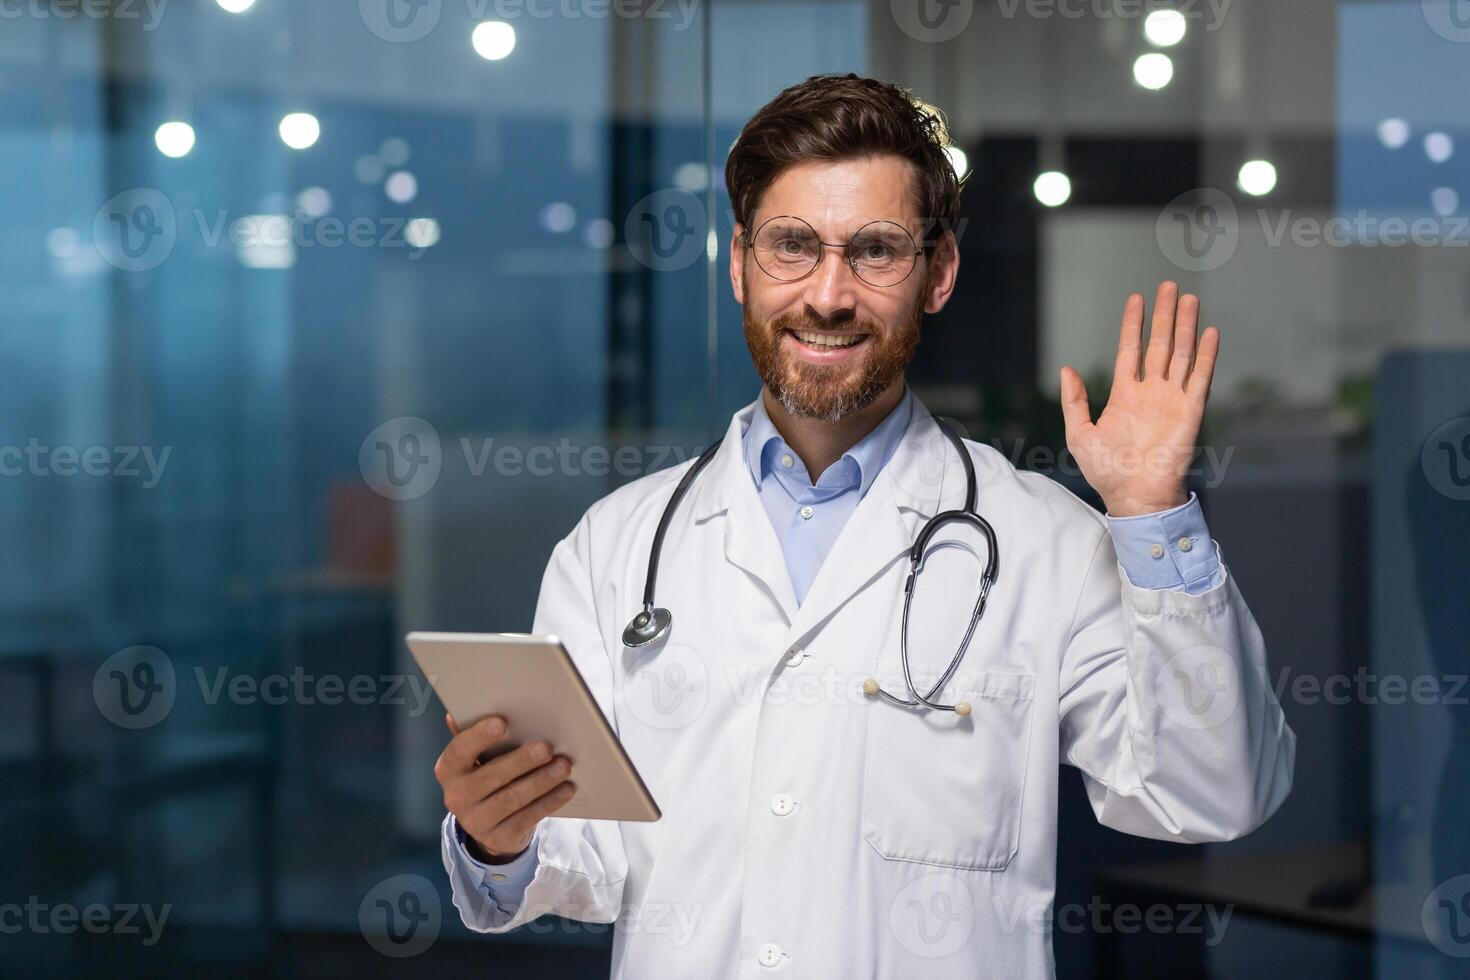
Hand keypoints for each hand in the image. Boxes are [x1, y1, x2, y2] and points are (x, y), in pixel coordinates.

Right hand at [435, 714, 575, 863]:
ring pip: (511, 799)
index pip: (459, 750)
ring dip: (540, 781)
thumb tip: (458, 712)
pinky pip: (526, 818)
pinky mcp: (498, 837)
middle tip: (547, 747)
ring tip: (563, 766)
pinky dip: (549, 802)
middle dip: (522, 760)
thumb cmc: (487, 774)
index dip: (479, 736)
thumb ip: (475, 736)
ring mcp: (475, 821)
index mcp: (449, 769)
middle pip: (491, 776)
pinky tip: (566, 789)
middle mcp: (456, 796)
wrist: (489, 823)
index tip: (502, 722)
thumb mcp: (478, 758)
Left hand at [1059, 281, 1218, 517]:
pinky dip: (1206, 354)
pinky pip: (1200, 376)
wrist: (1135, 497)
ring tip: (1189, 298)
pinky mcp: (1191, 410)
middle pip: (1160, 344)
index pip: (1131, 349)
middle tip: (1169, 286)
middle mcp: (1152, 392)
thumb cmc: (1107, 471)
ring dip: (1186, 326)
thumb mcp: (1080, 434)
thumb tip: (1066, 369)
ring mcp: (1172, 399)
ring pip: (1181, 353)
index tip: (1137, 298)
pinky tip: (1208, 331)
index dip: (1134, 324)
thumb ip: (1074, 401)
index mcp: (1126, 395)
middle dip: (1164, 315)